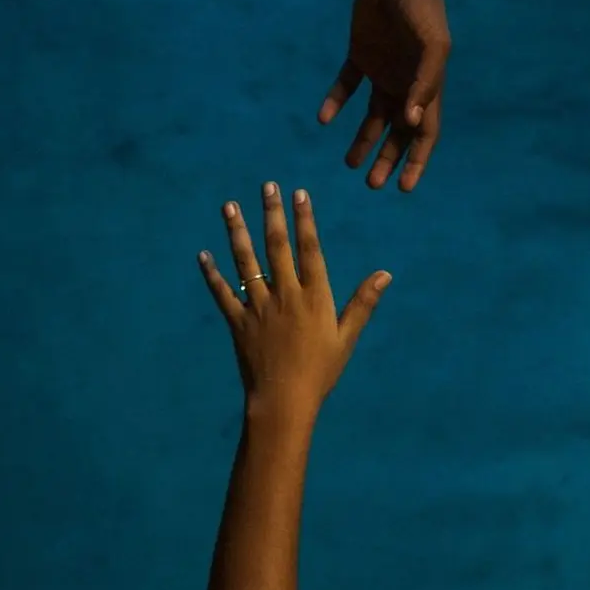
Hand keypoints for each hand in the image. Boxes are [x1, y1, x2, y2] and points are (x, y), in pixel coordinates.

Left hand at [198, 182, 391, 422]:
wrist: (284, 403)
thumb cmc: (320, 373)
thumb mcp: (347, 338)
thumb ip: (363, 303)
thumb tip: (385, 274)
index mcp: (313, 297)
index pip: (309, 249)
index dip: (304, 220)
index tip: (299, 194)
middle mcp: (285, 296)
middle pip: (276, 246)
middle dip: (272, 214)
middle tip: (267, 186)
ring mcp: (258, 308)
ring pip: (245, 262)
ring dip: (237, 232)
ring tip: (229, 206)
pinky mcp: (237, 323)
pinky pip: (222, 293)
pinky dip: (212, 274)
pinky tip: (203, 255)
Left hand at [319, 0, 450, 191]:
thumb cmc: (422, 6)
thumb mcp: (433, 45)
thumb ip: (425, 83)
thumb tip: (412, 122)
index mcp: (426, 86)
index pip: (423, 133)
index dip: (416, 161)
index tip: (404, 188)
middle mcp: (404, 84)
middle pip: (396, 132)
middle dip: (387, 159)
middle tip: (372, 184)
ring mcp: (382, 70)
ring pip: (371, 116)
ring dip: (363, 140)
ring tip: (348, 164)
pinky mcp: (359, 55)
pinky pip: (346, 85)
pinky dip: (336, 102)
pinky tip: (324, 119)